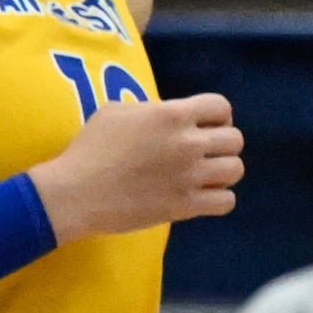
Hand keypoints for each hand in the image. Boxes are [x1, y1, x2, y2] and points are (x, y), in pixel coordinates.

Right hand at [38, 89, 242, 239]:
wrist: (77, 192)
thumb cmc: (90, 149)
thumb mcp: (116, 112)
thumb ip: (151, 110)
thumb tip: (167, 116)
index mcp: (171, 115)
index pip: (221, 106)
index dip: (217, 116)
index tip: (205, 126)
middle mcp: (187, 143)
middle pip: (235, 139)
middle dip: (222, 144)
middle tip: (204, 153)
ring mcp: (190, 176)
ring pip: (236, 169)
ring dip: (223, 171)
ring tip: (205, 175)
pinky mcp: (186, 206)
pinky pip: (227, 201)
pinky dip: (219, 199)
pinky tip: (202, 196)